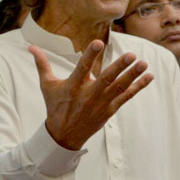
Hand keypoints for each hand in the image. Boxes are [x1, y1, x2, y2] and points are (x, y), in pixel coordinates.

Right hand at [29, 40, 153, 149]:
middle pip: (106, 79)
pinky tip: (148, 76)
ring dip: (133, 75)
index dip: (90, 55)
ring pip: (119, 88)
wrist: (63, 136)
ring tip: (144, 63)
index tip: (99, 43)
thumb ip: (42, 64)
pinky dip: (138, 87)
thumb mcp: (47, 85)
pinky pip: (126, 97)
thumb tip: (31, 47)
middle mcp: (88, 95)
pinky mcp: (110, 110)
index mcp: (73, 86)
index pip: (82, 68)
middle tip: (131, 55)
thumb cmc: (55, 106)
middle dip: (119, 67)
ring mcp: (101, 104)